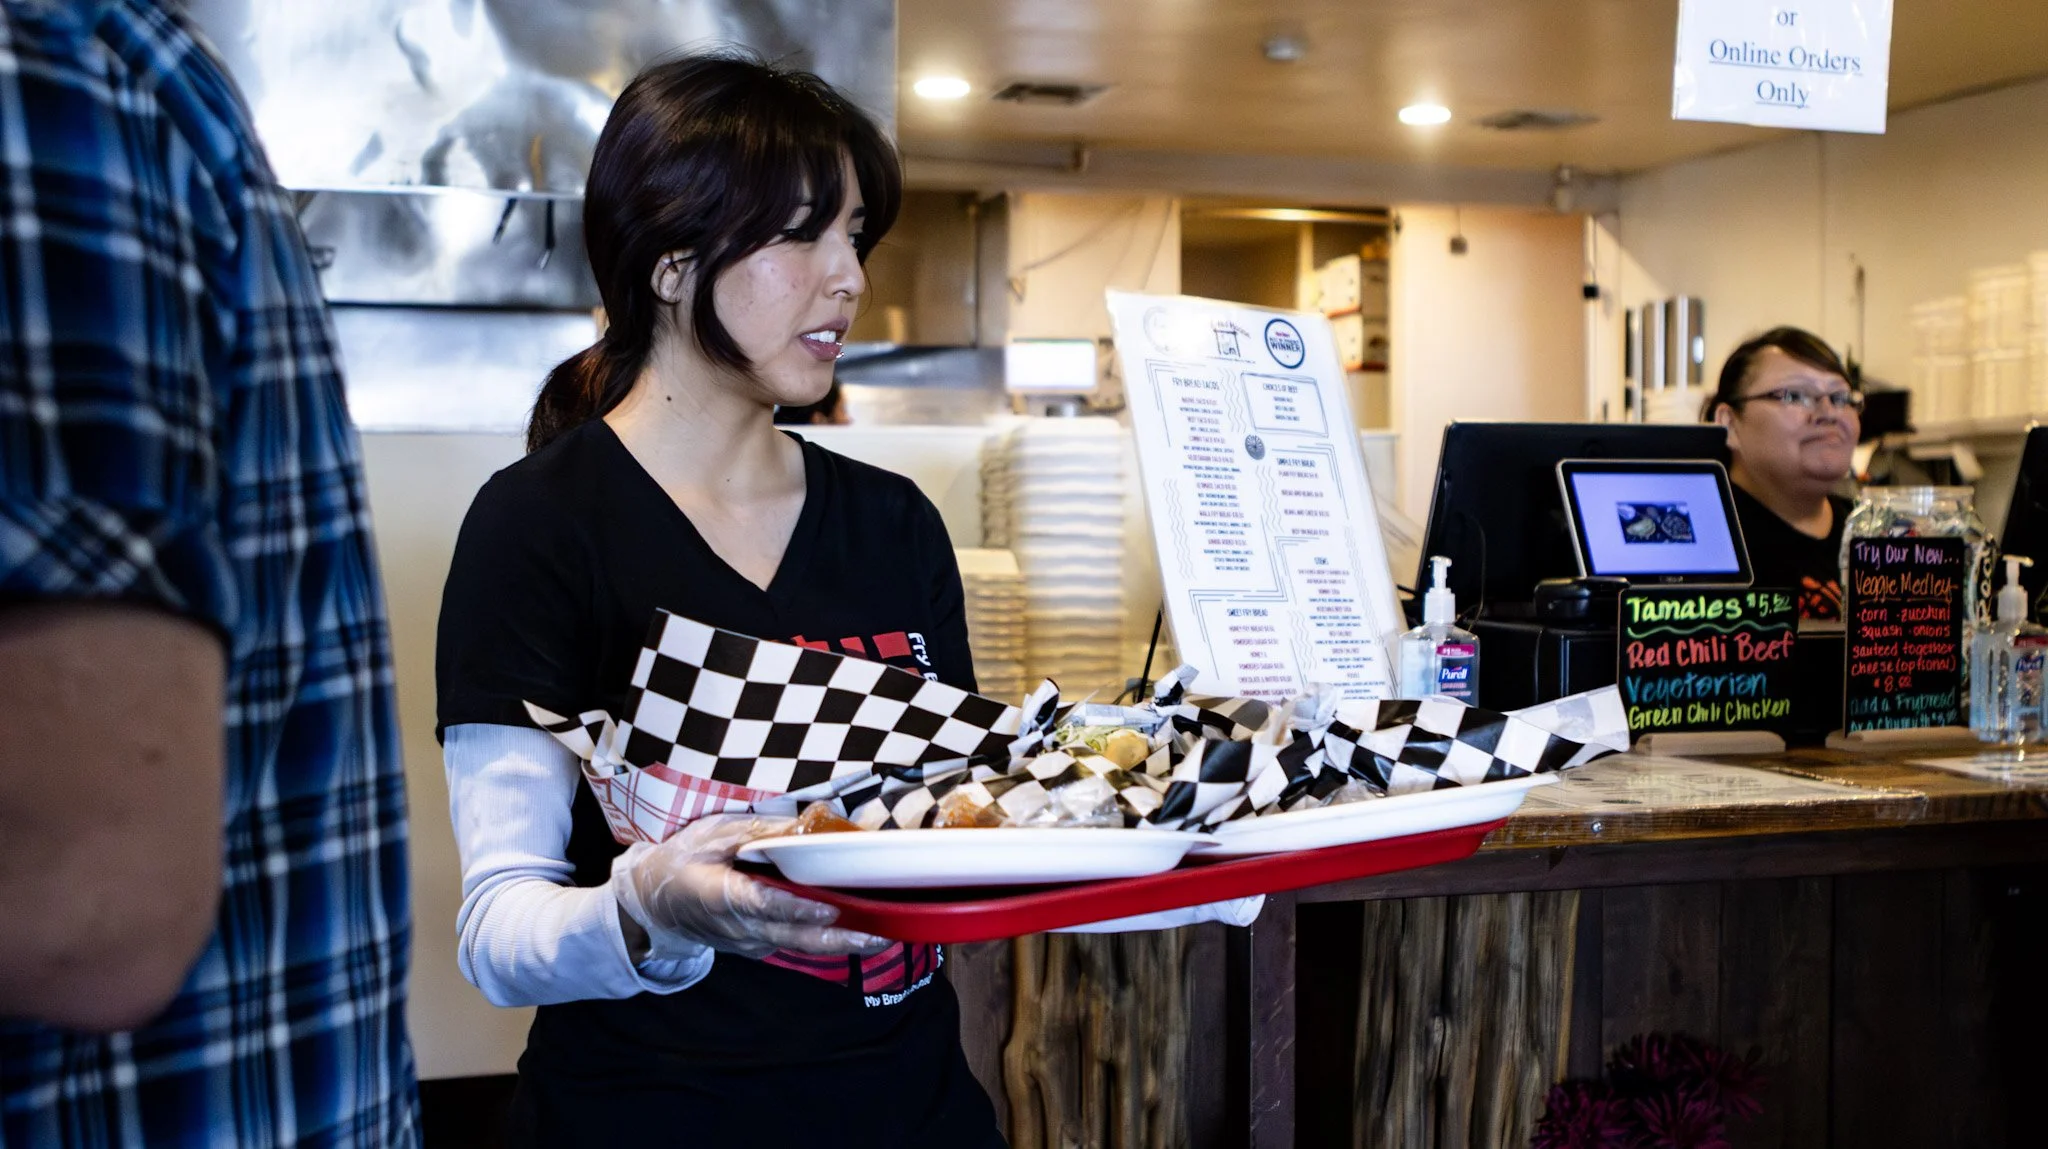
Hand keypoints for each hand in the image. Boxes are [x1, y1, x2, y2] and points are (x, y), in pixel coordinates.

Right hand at [612, 814, 889, 959]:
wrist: (653, 903)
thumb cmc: (682, 860)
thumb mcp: (712, 834)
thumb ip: (757, 834)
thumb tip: (804, 824)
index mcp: (719, 895)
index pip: (762, 905)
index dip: (795, 910)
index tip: (827, 908)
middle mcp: (737, 928)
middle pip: (790, 938)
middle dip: (835, 940)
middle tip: (874, 937)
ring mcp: (748, 942)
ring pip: (796, 947)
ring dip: (837, 946)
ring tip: (878, 940)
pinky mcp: (758, 946)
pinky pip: (793, 945)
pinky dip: (823, 941)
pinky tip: (855, 933)